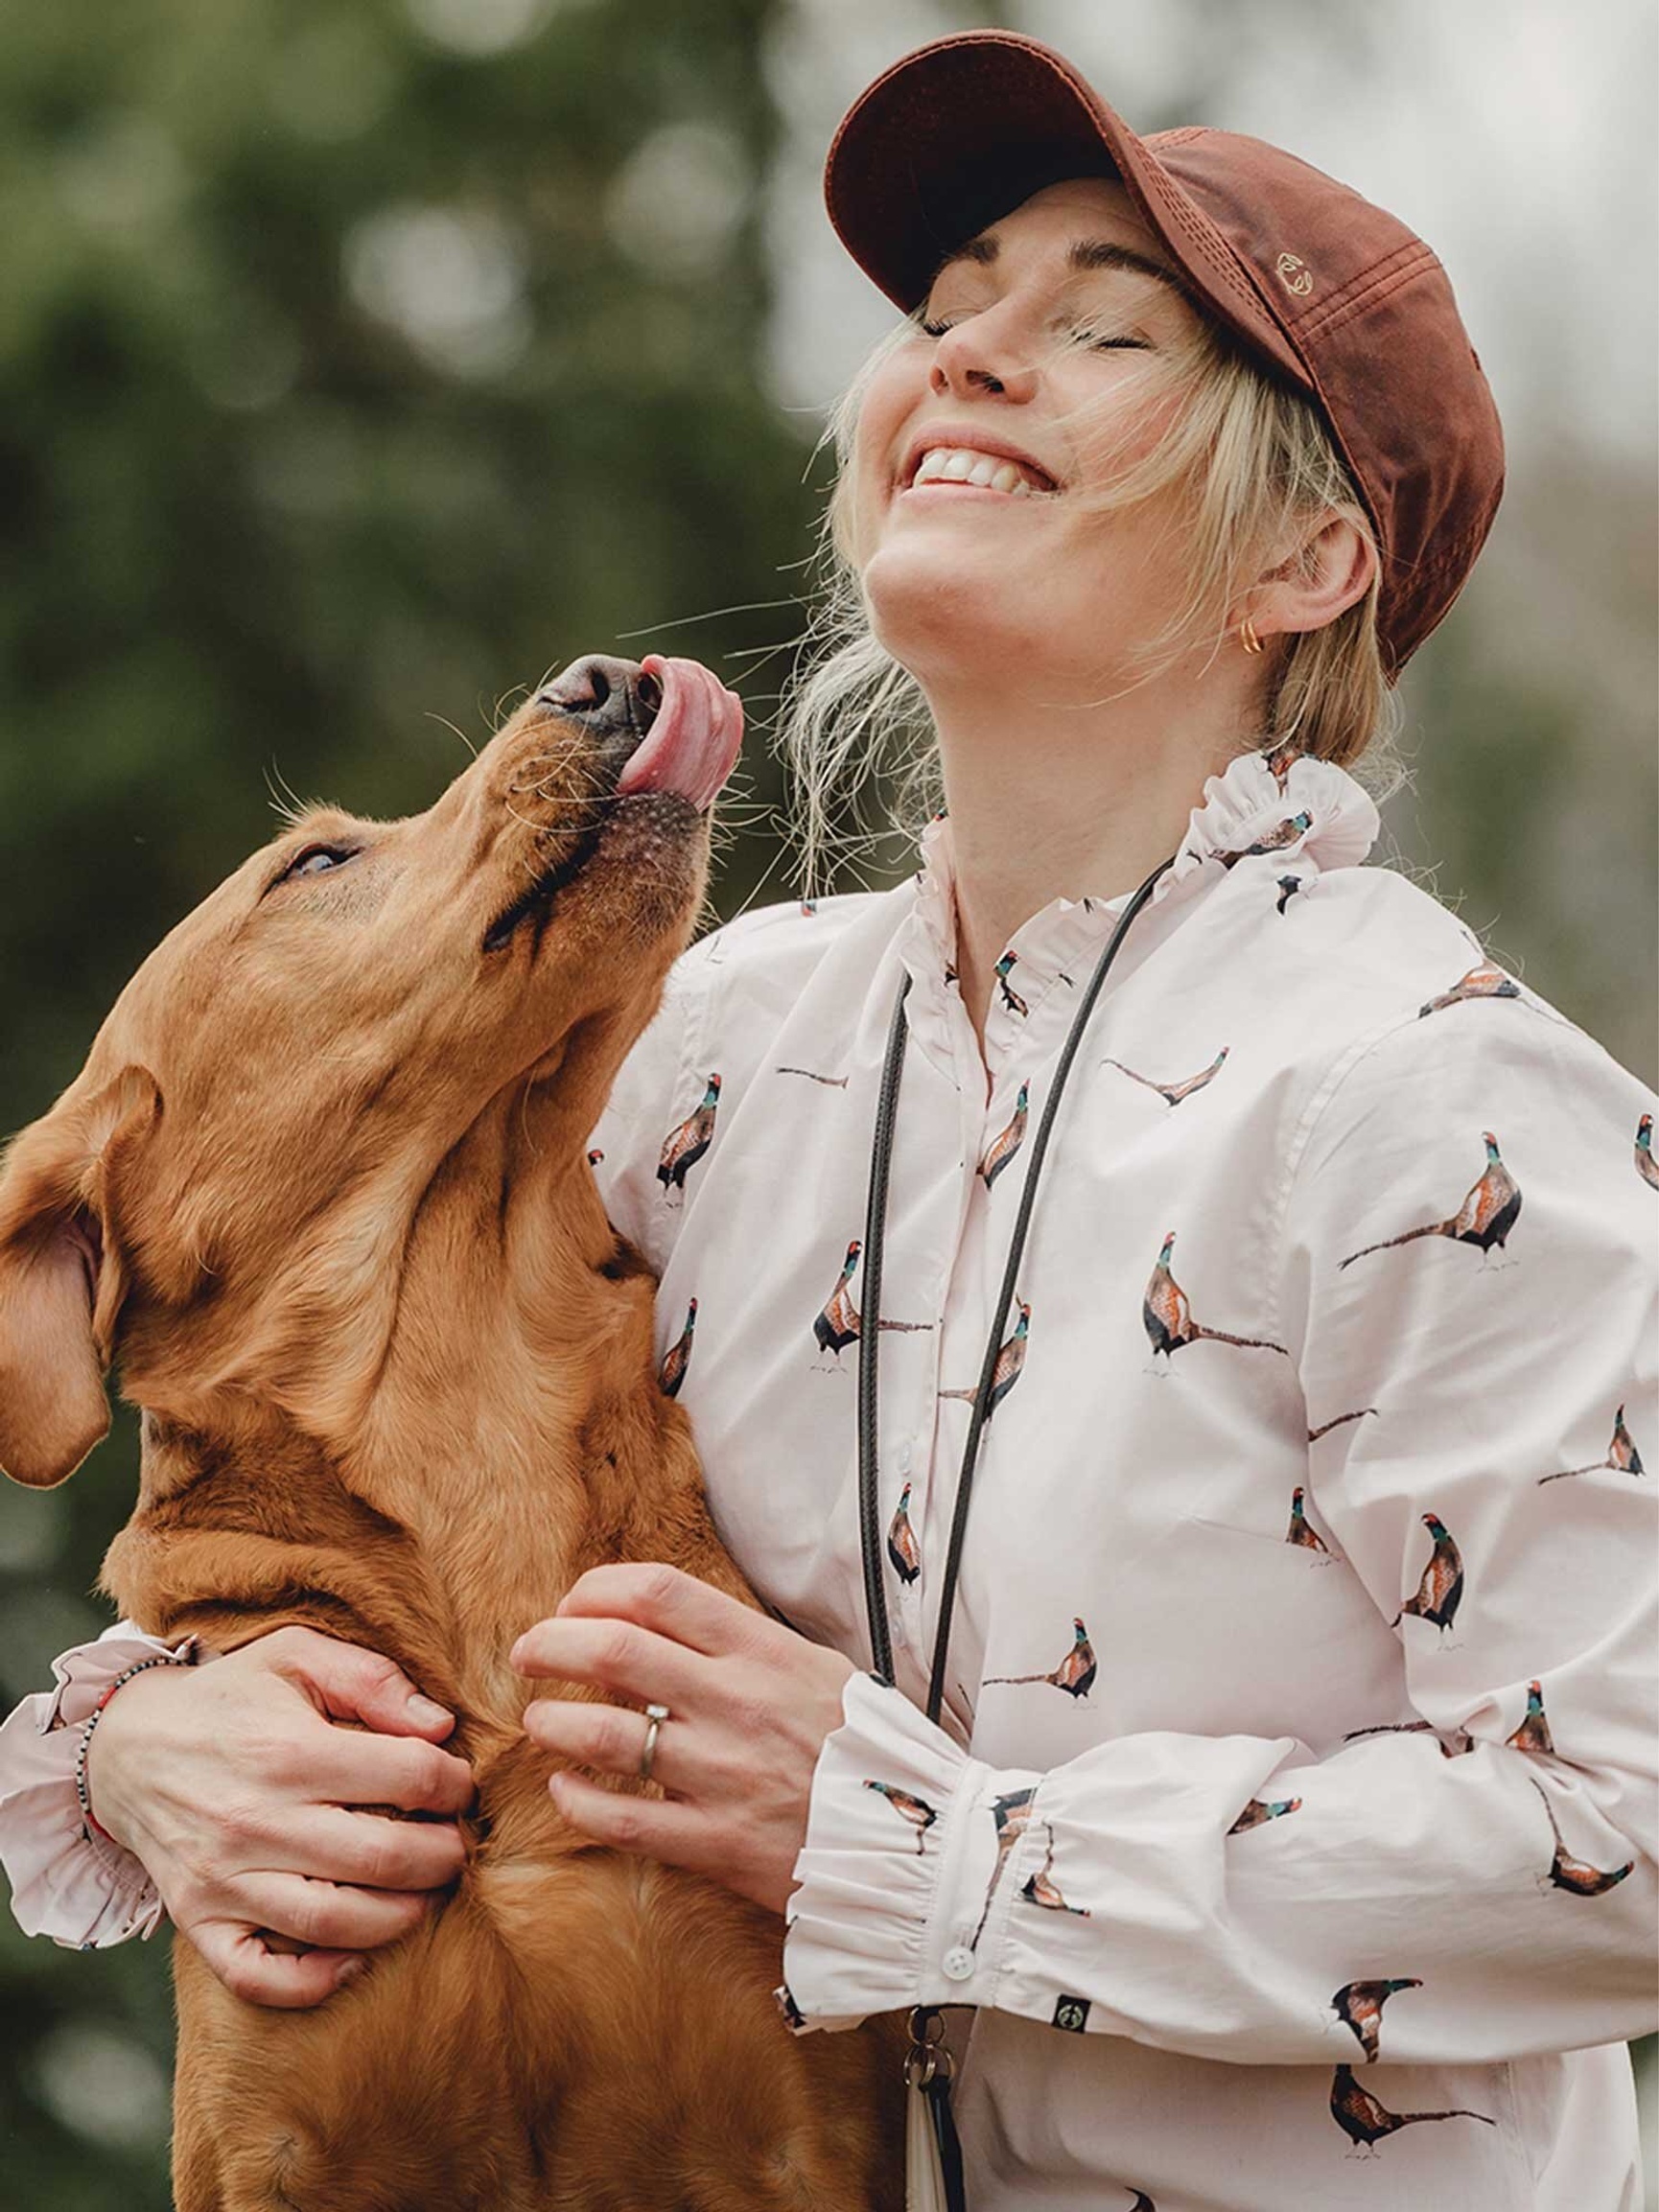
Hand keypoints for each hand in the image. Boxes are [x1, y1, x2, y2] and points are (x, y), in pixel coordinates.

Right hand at [87, 1626, 474, 2007]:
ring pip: (334, 1924)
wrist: (125, 1746)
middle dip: (443, 1857)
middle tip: (456, 1846)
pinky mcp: (199, 1920)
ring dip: (400, 1918)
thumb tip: (438, 1727)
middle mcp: (256, 1821)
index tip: (459, 1785)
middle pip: (384, 1858)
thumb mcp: (296, 1654)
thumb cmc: (229, 1696)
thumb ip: (372, 1679)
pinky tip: (354, 1958)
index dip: (453, 1783)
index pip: (408, 1777)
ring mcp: (224, 1879)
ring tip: (425, 1895)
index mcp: (290, 1751)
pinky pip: (258, 1975)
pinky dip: (313, 1982)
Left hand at [511, 1565, 854, 1916]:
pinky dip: (577, 1801)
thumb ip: (746, 1647)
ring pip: (603, 1734)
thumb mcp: (819, 1671)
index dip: (598, 1590)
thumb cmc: (865, 1751)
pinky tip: (564, 1789)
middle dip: (550, 1645)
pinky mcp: (717, 1842)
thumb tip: (666, 1624)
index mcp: (763, 1652)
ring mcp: (723, 1774)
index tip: (573, 1604)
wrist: (920, 1843)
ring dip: (552, 1721)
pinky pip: (621, 1819)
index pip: (659, 1593)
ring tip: (539, 1720)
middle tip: (528, 1653)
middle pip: (612, 1651)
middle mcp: (737, 1702)